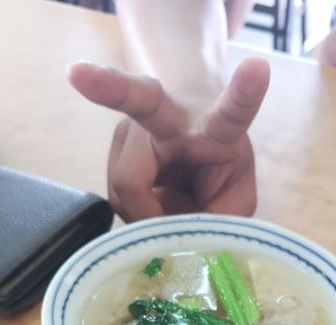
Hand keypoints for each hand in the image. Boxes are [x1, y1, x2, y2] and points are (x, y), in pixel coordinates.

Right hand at [68, 58, 269, 220]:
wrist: (187, 136)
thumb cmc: (218, 164)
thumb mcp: (235, 194)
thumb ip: (223, 220)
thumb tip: (186, 245)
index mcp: (215, 126)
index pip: (231, 113)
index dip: (245, 95)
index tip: (257, 69)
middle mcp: (169, 115)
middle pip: (138, 99)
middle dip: (108, 85)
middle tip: (77, 73)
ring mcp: (135, 128)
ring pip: (126, 187)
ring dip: (148, 214)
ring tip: (170, 210)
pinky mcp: (115, 149)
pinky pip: (119, 199)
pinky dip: (138, 215)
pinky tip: (153, 208)